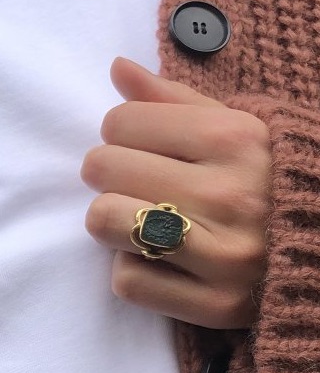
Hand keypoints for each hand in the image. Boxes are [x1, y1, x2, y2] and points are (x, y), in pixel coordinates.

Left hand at [81, 57, 269, 328]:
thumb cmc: (272, 179)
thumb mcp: (238, 125)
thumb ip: (172, 98)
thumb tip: (116, 67)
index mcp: (233, 138)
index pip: (118, 121)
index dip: (123, 132)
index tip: (145, 145)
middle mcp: (228, 194)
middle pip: (101, 168)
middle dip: (113, 173)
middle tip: (142, 183)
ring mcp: (223, 255)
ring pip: (104, 220)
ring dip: (114, 219)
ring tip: (143, 218)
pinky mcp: (215, 305)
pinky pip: (126, 281)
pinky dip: (136, 270)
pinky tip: (165, 260)